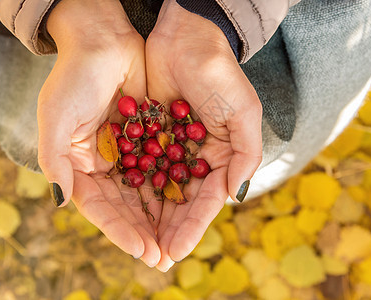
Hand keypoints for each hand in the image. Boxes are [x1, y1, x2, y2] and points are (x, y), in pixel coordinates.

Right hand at [37, 0, 160, 265]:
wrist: (104, 40)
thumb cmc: (75, 77)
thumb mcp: (56, 119)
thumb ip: (56, 161)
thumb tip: (61, 201)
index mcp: (78, 164)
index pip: (100, 207)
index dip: (120, 231)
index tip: (143, 250)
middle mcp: (103, 163)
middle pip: (126, 206)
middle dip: (145, 231)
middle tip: (164, 257)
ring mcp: (127, 151)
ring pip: (146, 192)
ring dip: (161, 217)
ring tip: (176, 241)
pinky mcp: (148, 137)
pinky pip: (161, 167)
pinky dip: (172, 186)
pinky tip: (186, 205)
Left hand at [146, 0, 262, 270]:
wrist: (185, 36)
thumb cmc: (219, 73)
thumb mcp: (244, 112)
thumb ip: (246, 154)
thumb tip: (235, 194)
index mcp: (220, 156)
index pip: (206, 201)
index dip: (192, 228)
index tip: (176, 251)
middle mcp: (195, 157)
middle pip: (181, 202)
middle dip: (169, 230)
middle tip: (155, 258)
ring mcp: (171, 148)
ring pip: (159, 191)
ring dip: (150, 218)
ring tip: (139, 243)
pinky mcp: (149, 135)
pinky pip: (140, 167)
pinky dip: (133, 189)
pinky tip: (124, 210)